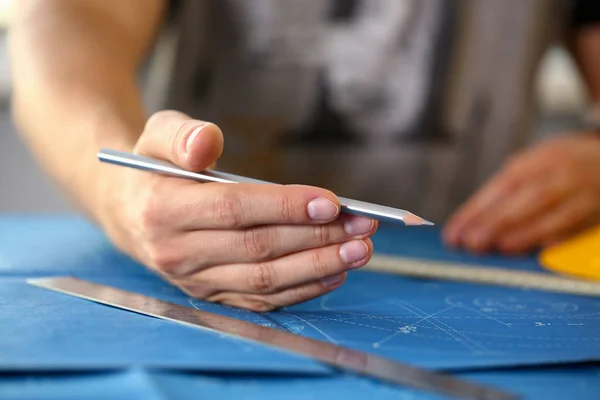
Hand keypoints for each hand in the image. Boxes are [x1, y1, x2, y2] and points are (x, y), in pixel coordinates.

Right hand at [97, 111, 376, 310]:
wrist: (129, 211)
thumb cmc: (154, 167)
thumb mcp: (158, 134)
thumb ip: (183, 135)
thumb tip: (207, 142)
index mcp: (162, 209)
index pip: (233, 209)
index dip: (284, 206)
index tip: (332, 201)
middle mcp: (176, 253)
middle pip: (259, 248)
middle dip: (317, 236)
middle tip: (362, 225)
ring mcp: (195, 281)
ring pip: (265, 279)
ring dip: (319, 266)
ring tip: (360, 250)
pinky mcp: (212, 295)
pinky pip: (262, 299)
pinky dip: (301, 289)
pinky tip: (334, 273)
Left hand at [443, 132, 599, 254]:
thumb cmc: (561, 168)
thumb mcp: (531, 166)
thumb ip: (503, 193)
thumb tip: (469, 224)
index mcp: (537, 160)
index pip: (502, 186)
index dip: (476, 211)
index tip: (454, 233)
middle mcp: (561, 174)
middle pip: (528, 198)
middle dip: (497, 222)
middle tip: (472, 243)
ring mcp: (583, 194)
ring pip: (555, 214)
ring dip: (525, 235)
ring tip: (500, 248)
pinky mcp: (596, 215)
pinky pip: (576, 230)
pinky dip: (554, 242)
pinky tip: (535, 253)